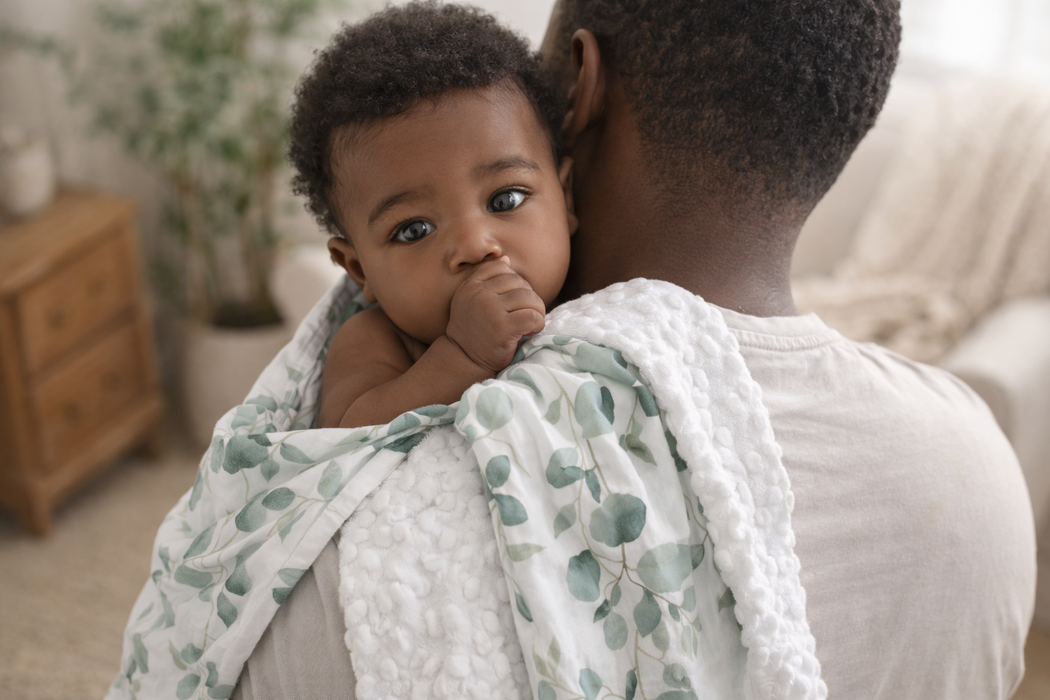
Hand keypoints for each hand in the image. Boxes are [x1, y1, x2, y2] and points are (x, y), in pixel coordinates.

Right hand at [446, 256, 545, 372]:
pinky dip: (538, 323)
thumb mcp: (472, 300)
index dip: (515, 281)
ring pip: (529, 298)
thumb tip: (506, 258)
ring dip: (537, 311)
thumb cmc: (474, 330)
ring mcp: (490, 310)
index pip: (502, 267)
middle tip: (526, 314)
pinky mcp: (502, 328)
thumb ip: (487, 279)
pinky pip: (533, 316)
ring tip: (530, 323)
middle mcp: (478, 295)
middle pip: (519, 282)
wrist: (464, 360)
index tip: (514, 300)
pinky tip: (531, 331)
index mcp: (471, 286)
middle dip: (529, 298)